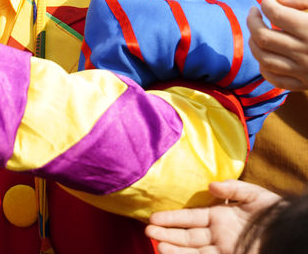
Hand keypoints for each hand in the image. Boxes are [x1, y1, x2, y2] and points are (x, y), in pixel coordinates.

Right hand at [145, 180, 279, 253]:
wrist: (289, 232)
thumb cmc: (274, 214)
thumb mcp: (254, 195)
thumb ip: (232, 188)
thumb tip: (209, 187)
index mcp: (221, 217)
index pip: (191, 218)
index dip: (173, 218)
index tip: (155, 218)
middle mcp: (218, 235)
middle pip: (187, 236)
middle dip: (167, 234)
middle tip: (147, 232)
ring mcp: (223, 249)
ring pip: (192, 250)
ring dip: (174, 248)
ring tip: (155, 245)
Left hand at [247, 0, 307, 89]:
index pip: (275, 14)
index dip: (266, 3)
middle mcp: (305, 51)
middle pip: (263, 36)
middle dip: (252, 20)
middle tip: (255, 12)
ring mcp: (303, 71)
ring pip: (264, 58)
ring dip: (253, 42)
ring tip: (256, 30)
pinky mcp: (305, 84)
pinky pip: (275, 80)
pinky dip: (263, 66)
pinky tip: (265, 54)